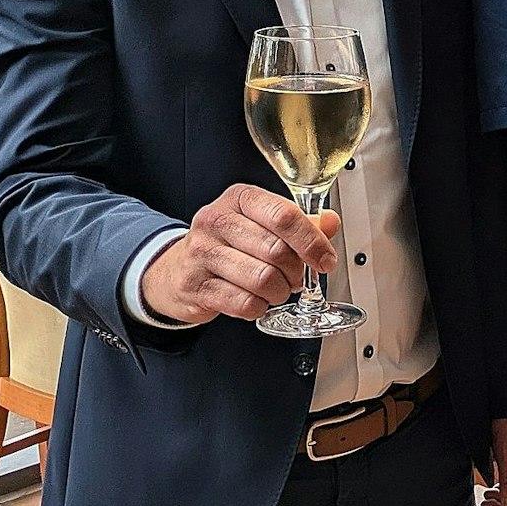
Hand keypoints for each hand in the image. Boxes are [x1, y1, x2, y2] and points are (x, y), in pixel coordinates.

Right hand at [141, 183, 340, 323]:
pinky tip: (256, 300)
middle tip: (296, 277)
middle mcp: (216, 220)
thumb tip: (330, 222)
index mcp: (240, 198)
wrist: (177, 269)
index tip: (325, 260)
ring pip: (263, 278)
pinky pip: (244, 303)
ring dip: (280, 291)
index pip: (284, 216)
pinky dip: (260, 307)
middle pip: (277, 250)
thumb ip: (300, 223)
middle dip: (296, 271)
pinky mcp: (194, 285)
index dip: (313, 242)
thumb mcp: (262, 223)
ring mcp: (201, 253)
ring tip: (276, 289)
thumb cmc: (228, 243)